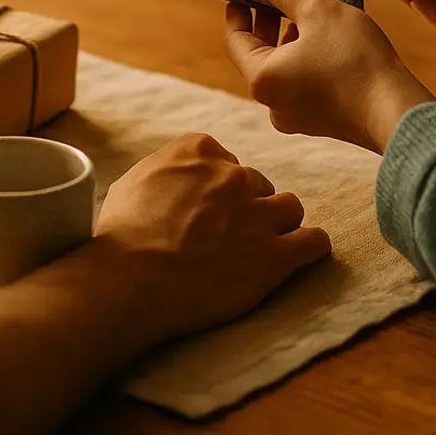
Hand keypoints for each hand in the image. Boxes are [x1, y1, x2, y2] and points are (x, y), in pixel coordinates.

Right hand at [94, 133, 331, 342]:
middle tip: (226, 241)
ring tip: (258, 252)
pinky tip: (296, 259)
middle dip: (247, 210)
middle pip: (259, 187)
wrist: (128, 282)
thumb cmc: (120, 238)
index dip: (220, 193)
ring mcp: (258, 214)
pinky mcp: (275, 255)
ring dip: (278, 227)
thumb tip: (173, 177)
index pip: (229, 165)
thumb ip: (165, 171)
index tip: (208, 215)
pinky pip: (315, 242)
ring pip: (290, 208)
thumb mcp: (132, 183)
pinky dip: (309, 250)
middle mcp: (234, 176)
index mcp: (201, 152)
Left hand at [224, 0, 435, 152]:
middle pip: (258, 56)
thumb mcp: (320, 11)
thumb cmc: (356, 62)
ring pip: (284, 70)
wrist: (398, 113)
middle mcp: (274, 104)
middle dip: (266, 24)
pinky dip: (307, 59)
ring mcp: (299, 117)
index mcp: (262, 79)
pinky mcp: (323, 121)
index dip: (236, 14)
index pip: (234, 41)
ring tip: (306, 13)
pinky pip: (304, 84)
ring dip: (290, 41)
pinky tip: (329, 40)